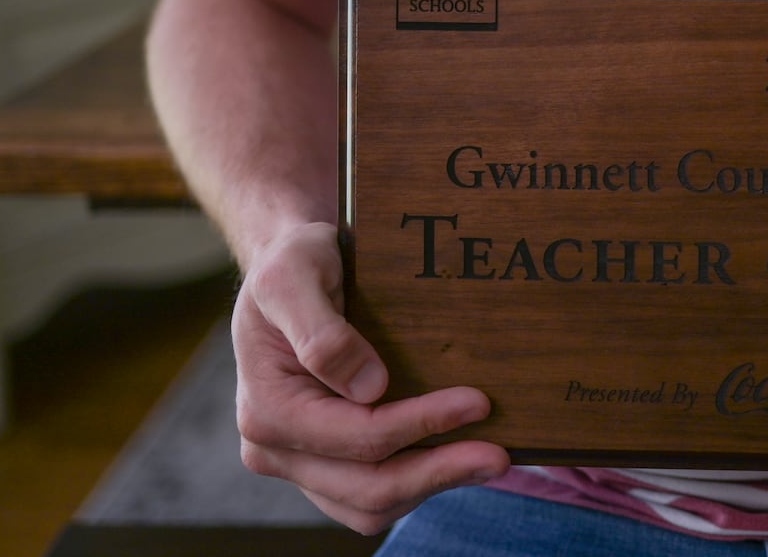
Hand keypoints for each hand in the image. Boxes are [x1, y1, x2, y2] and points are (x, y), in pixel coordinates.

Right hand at [232, 222, 511, 533]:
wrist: (289, 268)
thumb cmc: (295, 263)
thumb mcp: (296, 277)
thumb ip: (323, 333)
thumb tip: (370, 388)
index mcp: (267, 409)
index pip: (357, 435)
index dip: (421, 425)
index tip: (478, 403)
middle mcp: (274, 448)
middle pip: (367, 487)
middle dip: (438, 472)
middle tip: (500, 455)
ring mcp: (298, 462)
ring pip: (370, 505)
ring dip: (432, 485)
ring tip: (487, 459)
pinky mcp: (321, 464)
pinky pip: (369, 496)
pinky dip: (416, 483)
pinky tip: (455, 457)